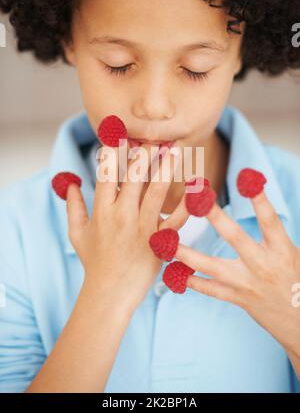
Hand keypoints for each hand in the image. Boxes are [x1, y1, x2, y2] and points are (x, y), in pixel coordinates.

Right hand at [65, 142, 188, 313]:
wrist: (109, 293)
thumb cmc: (93, 262)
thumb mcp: (76, 233)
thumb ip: (73, 206)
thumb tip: (70, 183)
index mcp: (101, 211)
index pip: (106, 174)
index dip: (113, 152)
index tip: (120, 135)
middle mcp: (122, 215)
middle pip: (134, 177)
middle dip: (144, 153)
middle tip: (154, 135)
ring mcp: (142, 228)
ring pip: (156, 190)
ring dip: (166, 167)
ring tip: (174, 149)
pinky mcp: (159, 241)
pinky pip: (177, 219)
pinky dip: (188, 203)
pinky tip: (197, 187)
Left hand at [175, 189, 299, 368]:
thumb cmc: (297, 280)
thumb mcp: (293, 253)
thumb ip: (274, 234)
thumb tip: (260, 204)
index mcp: (281, 250)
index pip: (270, 219)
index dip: (259, 198)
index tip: (246, 176)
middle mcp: (262, 265)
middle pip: (234, 236)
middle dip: (213, 214)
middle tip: (195, 195)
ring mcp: (247, 284)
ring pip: (210, 266)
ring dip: (184, 252)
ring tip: (163, 240)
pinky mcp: (237, 299)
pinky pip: (209, 289)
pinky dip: (190, 279)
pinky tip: (171, 271)